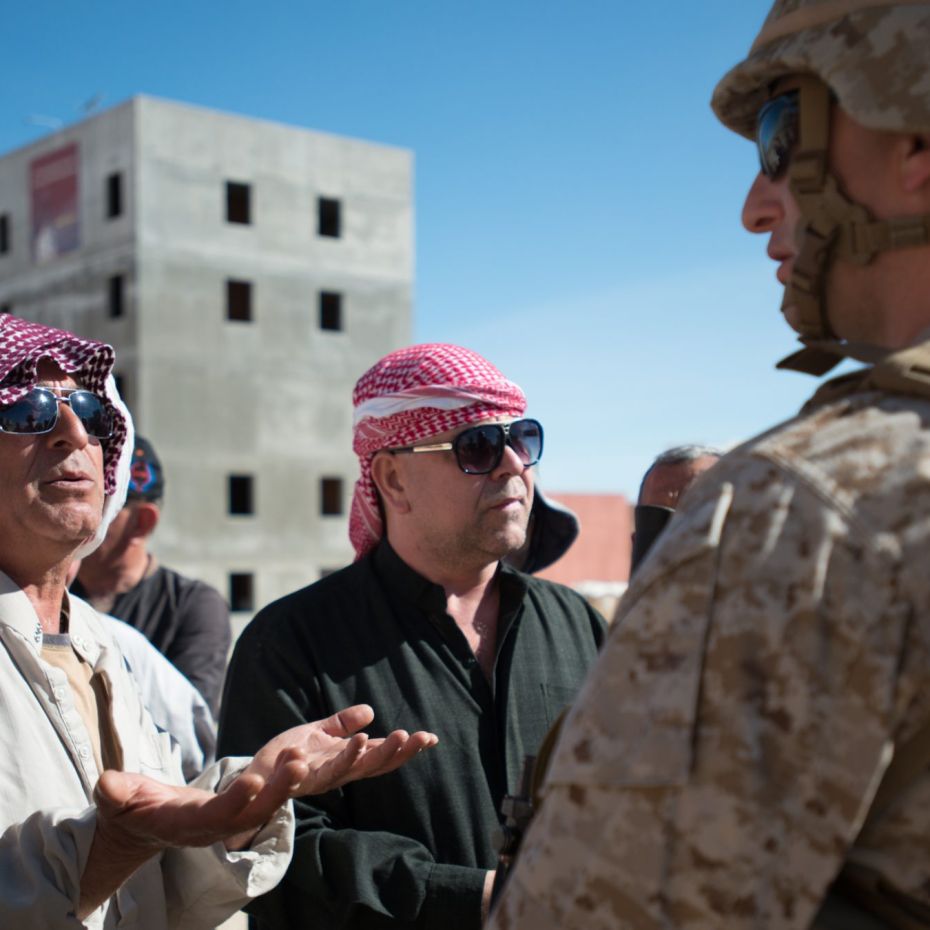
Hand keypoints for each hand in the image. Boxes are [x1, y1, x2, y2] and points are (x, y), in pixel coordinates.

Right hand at [79, 705, 436, 916]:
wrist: (174, 827)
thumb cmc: (155, 814)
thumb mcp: (130, 803)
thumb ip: (123, 794)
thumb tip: (104, 785)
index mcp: (225, 812)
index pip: (247, 803)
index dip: (265, 788)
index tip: (285, 768)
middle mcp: (263, 805)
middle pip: (304, 788)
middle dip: (338, 766)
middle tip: (368, 743)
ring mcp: (285, 792)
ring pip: (334, 777)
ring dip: (373, 758)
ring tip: (410, 738)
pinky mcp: (296, 777)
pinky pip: (342, 765)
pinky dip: (373, 752)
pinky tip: (409, 738)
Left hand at [227, 703, 437, 847]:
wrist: (253, 776)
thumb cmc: (288, 756)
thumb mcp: (318, 732)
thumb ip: (342, 724)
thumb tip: (371, 712)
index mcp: (347, 761)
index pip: (383, 755)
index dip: (406, 749)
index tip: (430, 738)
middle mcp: (338, 773)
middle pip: (374, 766)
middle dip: (396, 753)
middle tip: (416, 737)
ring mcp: (318, 778)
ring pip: (348, 770)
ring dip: (365, 755)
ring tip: (383, 736)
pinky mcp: (296, 779)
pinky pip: (316, 771)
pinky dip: (335, 757)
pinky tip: (353, 739)